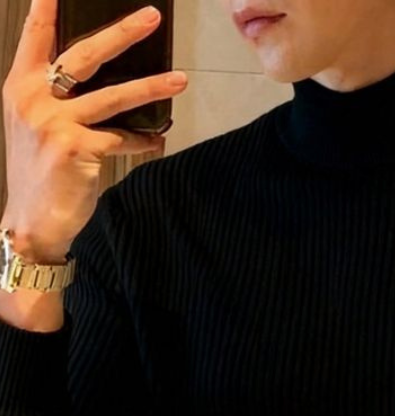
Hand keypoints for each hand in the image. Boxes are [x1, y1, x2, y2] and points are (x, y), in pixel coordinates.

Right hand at [2, 0, 187, 258]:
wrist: (32, 222)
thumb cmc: (39, 174)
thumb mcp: (35, 127)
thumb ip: (54, 98)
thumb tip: (97, 77)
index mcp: (20, 87)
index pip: (35, 37)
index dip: (46, 10)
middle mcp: (35, 99)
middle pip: (85, 55)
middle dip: (122, 33)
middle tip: (152, 17)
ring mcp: (55, 123)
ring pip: (114, 96)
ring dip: (152, 87)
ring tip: (181, 80)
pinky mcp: (78, 148)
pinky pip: (121, 138)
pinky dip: (142, 140)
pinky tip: (157, 140)